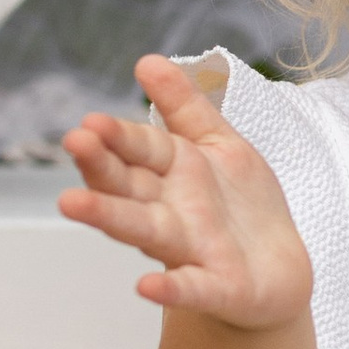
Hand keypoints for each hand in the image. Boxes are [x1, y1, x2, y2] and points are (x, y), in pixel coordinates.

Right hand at [58, 56, 313, 331]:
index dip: (118, 136)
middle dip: (102, 166)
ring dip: (109, 217)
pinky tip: (147, 286)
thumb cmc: (239, 205)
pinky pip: (190, 288)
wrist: (277, 272)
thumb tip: (147, 60)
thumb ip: (185, 106)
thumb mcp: (219, 145)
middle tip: (75, 143)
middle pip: (129, 185)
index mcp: (172, 172)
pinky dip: (170, 288)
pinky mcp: (215, 287)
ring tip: (71, 205)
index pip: (139, 149)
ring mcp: (189, 250)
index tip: (90, 121)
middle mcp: (170, 210)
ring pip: (143, 230)